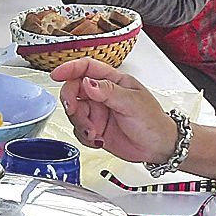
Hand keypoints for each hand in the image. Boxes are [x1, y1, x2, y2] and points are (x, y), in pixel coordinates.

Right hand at [51, 58, 179, 164]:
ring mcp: (98, 111)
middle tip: (74, 112)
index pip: (86, 68)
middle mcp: (103, 94)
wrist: (158, 148)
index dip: (69, 69)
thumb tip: (88, 83)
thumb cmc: (153, 121)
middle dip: (70, 101)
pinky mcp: (95, 128)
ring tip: (94, 132)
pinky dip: (84, 136)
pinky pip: (78, 129)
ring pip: (74, 112)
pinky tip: (98, 139)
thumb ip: (108, 92)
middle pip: (74, 89)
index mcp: (113, 81)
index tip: (57, 75)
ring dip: (80, 123)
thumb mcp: (132, 103)